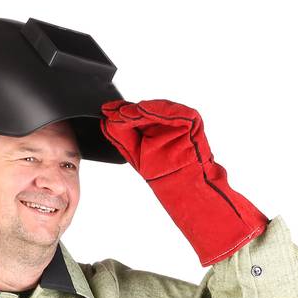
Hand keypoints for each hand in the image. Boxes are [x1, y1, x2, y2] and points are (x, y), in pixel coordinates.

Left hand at [100, 98, 267, 266]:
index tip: (105, 110)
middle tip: (111, 111)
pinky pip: (174, 112)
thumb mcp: (137, 156)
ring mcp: (180, 121)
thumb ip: (122, 138)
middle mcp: (167, 123)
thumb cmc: (166, 177)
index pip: (135, 116)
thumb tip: (106, 122)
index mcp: (155, 130)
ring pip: (157, 109)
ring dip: (139, 109)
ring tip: (124, 112)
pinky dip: (158, 110)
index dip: (120, 112)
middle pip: (144, 111)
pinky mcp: (192, 121)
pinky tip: (142, 110)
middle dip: (127, 110)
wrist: (187, 189)